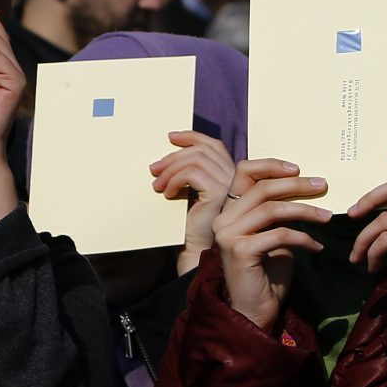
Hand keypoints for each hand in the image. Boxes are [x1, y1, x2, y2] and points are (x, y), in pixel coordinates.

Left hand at [149, 131, 234, 274]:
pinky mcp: (219, 193)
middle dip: (173, 155)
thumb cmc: (190, 223)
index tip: (170, 137)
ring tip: (157, 185)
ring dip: (170, 169)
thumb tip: (167, 154)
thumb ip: (187, 172)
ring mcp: (229, 185)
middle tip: (153, 168)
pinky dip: (175, 180)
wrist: (194, 250)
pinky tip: (167, 194)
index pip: (213, 145)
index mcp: (229, 174)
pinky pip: (192, 174)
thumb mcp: (188, 191)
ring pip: (196, 160)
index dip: (192, 136)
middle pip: (202, 150)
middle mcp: (234, 177)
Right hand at [211, 159, 331, 333]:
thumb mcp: (274, 236)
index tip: (299, 169)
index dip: (271, 165)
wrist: (253, 311)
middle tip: (323, 185)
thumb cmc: (267, 275)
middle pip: (262, 188)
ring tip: (327, 216)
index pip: (244, 173)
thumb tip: (306, 189)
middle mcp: (223, 219)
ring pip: (272, 209)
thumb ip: (279, 214)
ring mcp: (228, 235)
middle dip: (296, 185)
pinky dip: (304, 239)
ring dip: (305, 210)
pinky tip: (317, 248)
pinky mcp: (241, 251)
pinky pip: (280, 235)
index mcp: (229, 211)